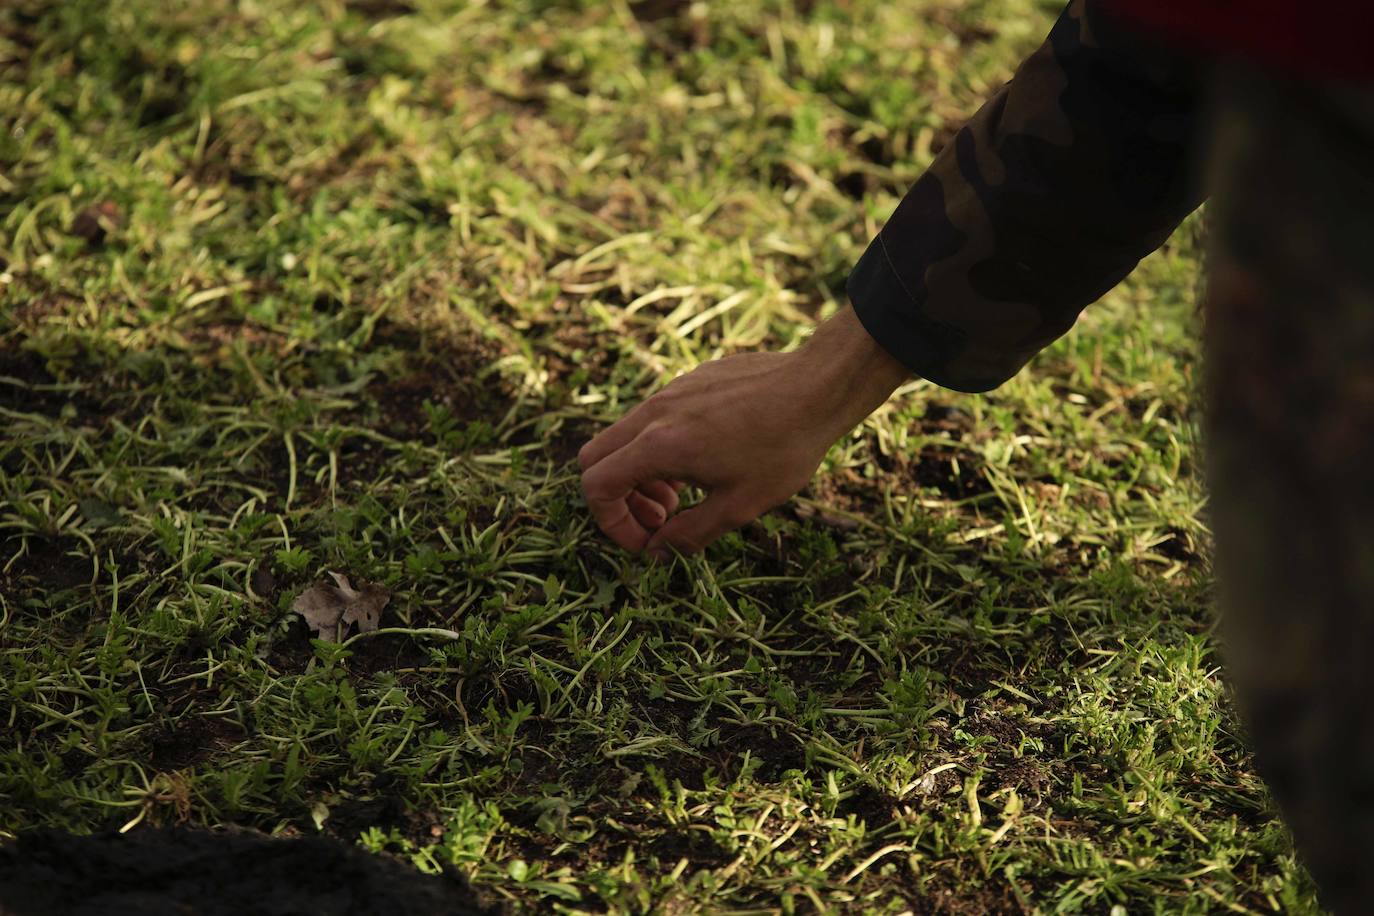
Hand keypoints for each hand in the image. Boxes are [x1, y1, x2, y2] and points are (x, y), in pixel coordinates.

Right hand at [578, 305, 908, 557]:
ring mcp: (669, 392)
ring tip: (684, 495)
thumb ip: (688, 534)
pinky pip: (653, 418)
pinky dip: (660, 448)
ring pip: (624, 437)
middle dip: (619, 498)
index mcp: (659, 445)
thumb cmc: (784, 448)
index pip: (597, 487)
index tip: (648, 541)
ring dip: (640, 474)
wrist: (818, 386)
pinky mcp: (688, 381)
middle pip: (596, 458)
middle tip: (662, 518)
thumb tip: (657, 552)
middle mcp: (654, 413)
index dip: (613, 524)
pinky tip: (706, 460)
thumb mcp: (739, 506)